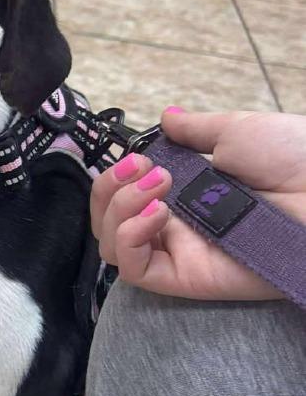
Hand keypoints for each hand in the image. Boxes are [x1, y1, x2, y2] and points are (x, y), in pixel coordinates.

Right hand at [90, 109, 305, 301]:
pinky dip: (129, 238)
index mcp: (183, 194)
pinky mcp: (185, 277)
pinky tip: (156, 214)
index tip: (137, 158)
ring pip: (113, 247)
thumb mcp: (237, 130)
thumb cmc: (295, 159)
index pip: (123, 197)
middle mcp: (175, 227)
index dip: (115, 178)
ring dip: (119, 210)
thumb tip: (168, 118)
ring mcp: (178, 253)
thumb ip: (196, 129)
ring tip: (158, 187)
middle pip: (108, 222)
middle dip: (110, 189)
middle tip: (145, 169)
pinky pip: (135, 270)